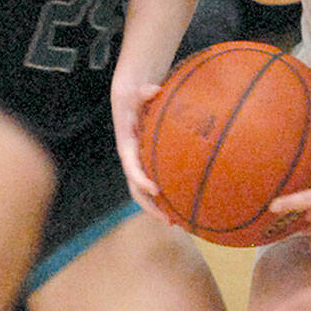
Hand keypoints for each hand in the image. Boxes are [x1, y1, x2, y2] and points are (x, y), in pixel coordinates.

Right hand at [110, 72, 169, 220]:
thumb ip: (145, 92)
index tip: (156, 189)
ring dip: (158, 208)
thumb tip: (154, 89)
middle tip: (169, 219)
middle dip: (150, 206)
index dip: (141, 180)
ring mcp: (138, 165)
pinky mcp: (147, 165)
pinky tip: (183, 204)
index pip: (131, 167)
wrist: (130, 101)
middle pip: (136, 189)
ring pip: (144, 192)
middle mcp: (131, 160)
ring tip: (177, 221)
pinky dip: (165, 196)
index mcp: (127, 146)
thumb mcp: (139, 92)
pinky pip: (154, 184)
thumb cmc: (137, 97)